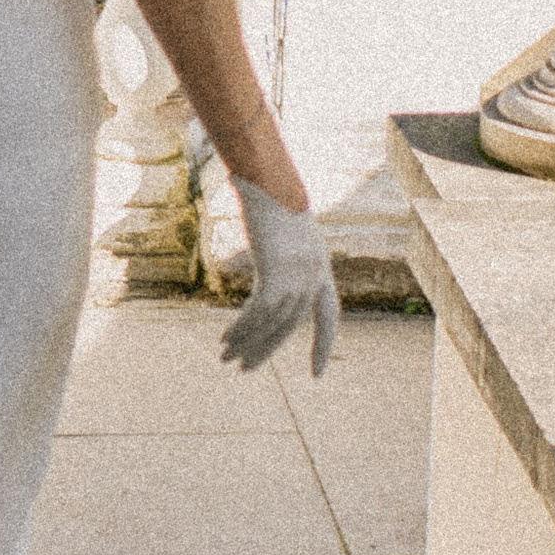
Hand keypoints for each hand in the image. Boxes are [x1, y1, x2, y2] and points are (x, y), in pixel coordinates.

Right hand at [220, 175, 337, 377]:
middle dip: (267, 350)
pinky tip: (225, 339)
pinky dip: (241, 329)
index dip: (324, 345)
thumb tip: (271, 267)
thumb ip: (284, 253)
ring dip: (247, 342)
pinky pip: (258, 313)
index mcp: (321, 267)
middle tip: (245, 369)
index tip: (317, 375)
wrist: (269, 179)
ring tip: (226, 357)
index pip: (329, 315)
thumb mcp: (287, 229)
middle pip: (291, 326)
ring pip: (271, 324)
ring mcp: (297, 276)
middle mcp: (313, 276)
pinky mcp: (277, 275)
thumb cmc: (273, 195)